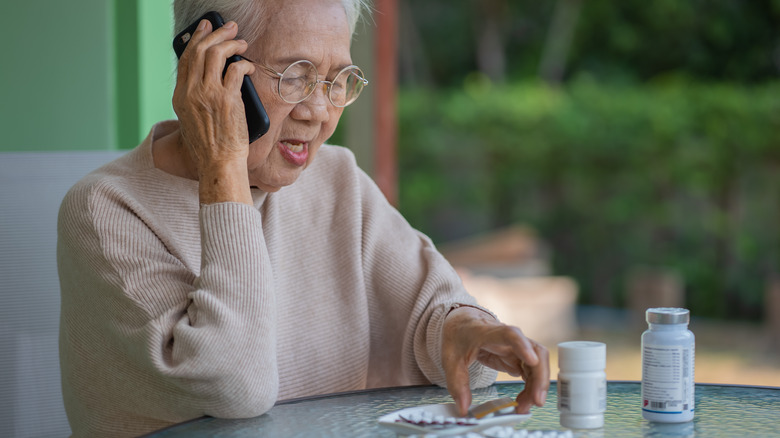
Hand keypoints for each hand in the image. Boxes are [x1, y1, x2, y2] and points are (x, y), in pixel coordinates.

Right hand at [172, 19, 255, 203]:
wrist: (218, 164)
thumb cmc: (210, 147)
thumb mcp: (192, 120)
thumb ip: (196, 99)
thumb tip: (210, 78)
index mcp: (180, 96)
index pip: (186, 59)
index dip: (195, 40)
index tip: (205, 29)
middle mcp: (191, 92)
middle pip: (200, 50)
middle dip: (215, 33)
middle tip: (229, 27)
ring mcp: (209, 94)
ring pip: (217, 54)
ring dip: (231, 43)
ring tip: (241, 42)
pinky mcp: (228, 99)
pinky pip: (237, 69)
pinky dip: (244, 64)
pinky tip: (249, 66)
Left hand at [442, 306, 549, 415]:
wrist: (464, 324)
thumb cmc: (460, 337)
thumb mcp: (450, 359)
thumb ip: (457, 384)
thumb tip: (463, 409)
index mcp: (488, 332)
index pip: (510, 334)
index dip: (523, 345)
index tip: (532, 360)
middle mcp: (508, 339)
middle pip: (535, 351)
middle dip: (540, 377)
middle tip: (536, 401)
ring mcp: (516, 348)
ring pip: (538, 364)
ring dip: (537, 386)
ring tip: (523, 407)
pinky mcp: (519, 358)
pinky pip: (532, 372)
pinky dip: (531, 388)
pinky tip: (522, 401)